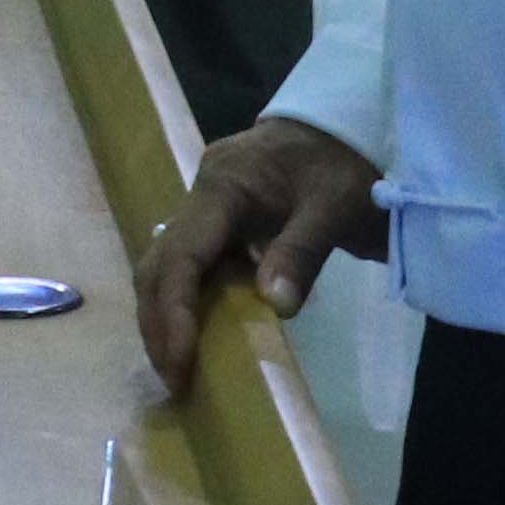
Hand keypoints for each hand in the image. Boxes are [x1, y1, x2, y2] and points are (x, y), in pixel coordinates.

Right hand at [131, 116, 385, 392]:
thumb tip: (275, 307)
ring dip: (164, 316)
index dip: (174, 311)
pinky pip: (186, 267)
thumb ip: (303, 251)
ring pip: (163, 266)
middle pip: (158, 264)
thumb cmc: (342, 162)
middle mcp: (200, 196)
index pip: (181, 255)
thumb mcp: (335, 204)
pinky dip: (183, 304)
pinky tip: (195, 337)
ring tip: (178, 367)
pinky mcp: (215, 223)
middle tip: (174, 378)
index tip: (179, 361)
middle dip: (158, 322)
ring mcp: (204, 209)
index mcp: (222, 185)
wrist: (346, 126)